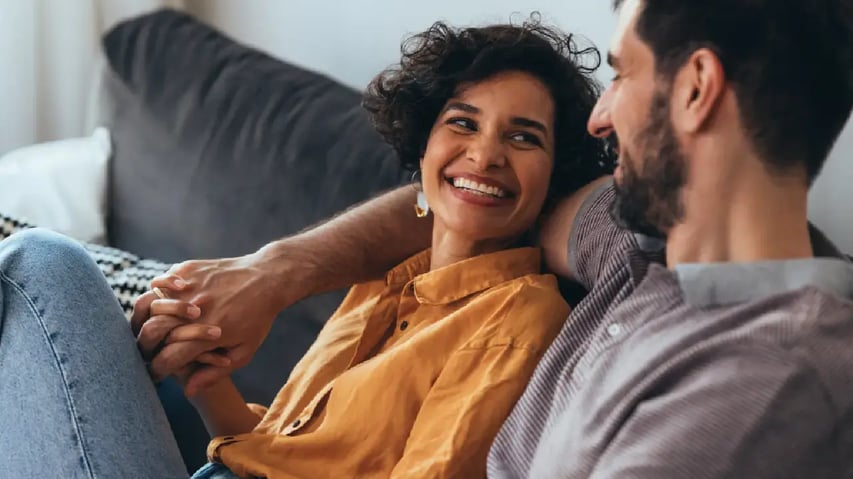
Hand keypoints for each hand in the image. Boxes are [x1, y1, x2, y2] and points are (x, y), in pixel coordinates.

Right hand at [144, 249, 300, 394]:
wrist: (268, 278)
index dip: (157, 370)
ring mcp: (190, 287)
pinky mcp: (188, 269)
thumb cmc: (258, 317)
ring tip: (148, 325)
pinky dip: (155, 292)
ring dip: (143, 318)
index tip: (156, 373)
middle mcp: (195, 311)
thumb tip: (188, 391)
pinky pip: (159, 282)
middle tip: (146, 350)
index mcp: (209, 334)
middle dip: (144, 346)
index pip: (167, 358)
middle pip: (151, 332)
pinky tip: (162, 299)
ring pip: (148, 304)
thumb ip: (215, 373)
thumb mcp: (244, 351)